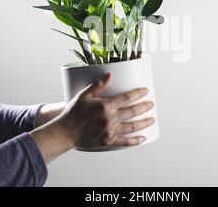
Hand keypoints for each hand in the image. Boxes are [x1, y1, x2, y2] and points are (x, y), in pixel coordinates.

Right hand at [30, 73, 154, 162]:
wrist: (65, 132)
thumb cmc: (74, 112)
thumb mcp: (84, 95)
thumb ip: (98, 85)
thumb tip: (109, 74)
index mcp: (105, 106)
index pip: (126, 98)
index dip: (137, 93)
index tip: (146, 91)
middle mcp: (109, 119)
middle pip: (132, 112)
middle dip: (144, 107)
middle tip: (152, 104)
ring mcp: (110, 131)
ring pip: (131, 127)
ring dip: (143, 123)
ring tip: (152, 119)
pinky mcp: (108, 141)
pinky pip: (124, 142)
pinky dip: (135, 141)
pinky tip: (143, 138)